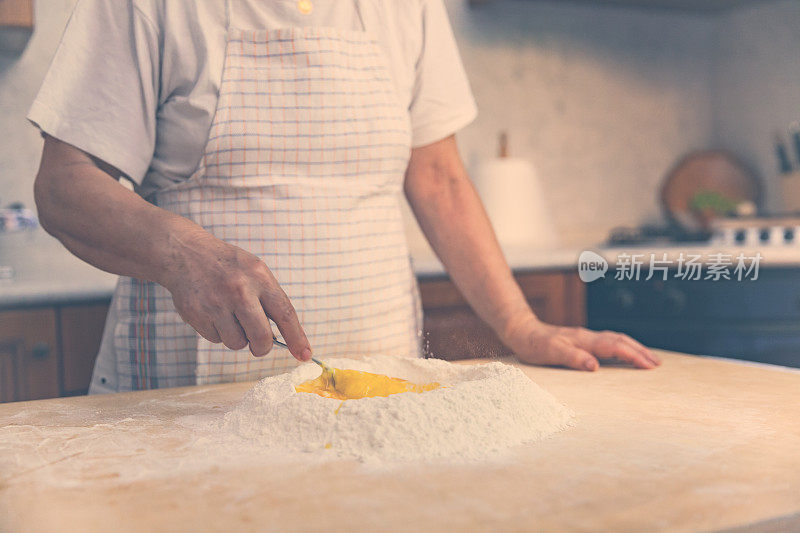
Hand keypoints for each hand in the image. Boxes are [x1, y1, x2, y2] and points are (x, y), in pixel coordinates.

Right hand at [159, 228, 311, 360]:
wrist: (185, 253)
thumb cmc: (228, 266)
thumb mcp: (255, 270)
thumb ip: (270, 299)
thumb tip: (283, 337)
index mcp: (259, 276)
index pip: (285, 313)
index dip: (297, 338)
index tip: (304, 355)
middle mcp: (239, 290)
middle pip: (261, 337)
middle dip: (262, 347)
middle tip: (259, 344)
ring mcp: (216, 303)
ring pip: (237, 343)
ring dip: (237, 337)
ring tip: (229, 316)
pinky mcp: (196, 314)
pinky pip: (216, 339)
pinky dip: (218, 332)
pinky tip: (213, 312)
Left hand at [503, 314, 659, 370]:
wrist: (522, 331)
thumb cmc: (534, 344)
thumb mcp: (550, 353)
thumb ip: (572, 358)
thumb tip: (595, 366)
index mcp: (584, 340)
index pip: (615, 347)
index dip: (634, 356)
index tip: (650, 366)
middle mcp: (588, 336)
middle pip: (620, 341)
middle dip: (640, 352)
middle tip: (657, 364)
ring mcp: (586, 337)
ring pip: (616, 339)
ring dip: (634, 348)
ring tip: (649, 358)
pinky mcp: (581, 340)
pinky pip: (608, 341)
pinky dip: (622, 346)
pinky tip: (624, 352)